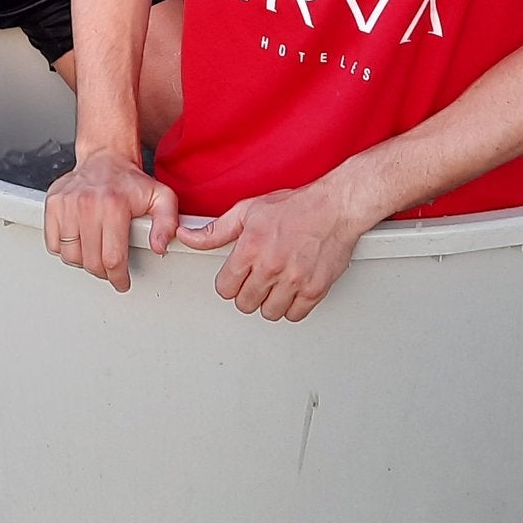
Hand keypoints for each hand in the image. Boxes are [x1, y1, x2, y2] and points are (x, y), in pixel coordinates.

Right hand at [45, 148, 178, 292]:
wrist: (106, 158)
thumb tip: (159, 246)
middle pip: (90, 261)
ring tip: (95, 253)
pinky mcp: (53, 204)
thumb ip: (167, 223)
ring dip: (84, 262)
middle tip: (110, 269)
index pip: (112, 258)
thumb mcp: (161, 198)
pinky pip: (54, 244)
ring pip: (70, 255)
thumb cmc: (130, 181)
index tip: (121, 281)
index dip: (118, 277)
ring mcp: (67, 204)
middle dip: (103, 272)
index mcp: (114, 205)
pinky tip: (80, 242)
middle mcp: (87, 204)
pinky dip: (65, 250)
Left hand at [174, 179, 360, 321]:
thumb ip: (215, 231)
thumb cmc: (295, 207)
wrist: (335, 207)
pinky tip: (292, 291)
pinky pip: (295, 315)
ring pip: (269, 313)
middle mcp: (271, 266)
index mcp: (250, 248)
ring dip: (270, 302)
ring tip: (275, 284)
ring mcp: (294, 280)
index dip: (229, 283)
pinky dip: (292, 307)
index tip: (237, 277)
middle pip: (244, 304)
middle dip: (248, 293)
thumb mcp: (247, 211)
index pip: (224, 288)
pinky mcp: (315, 289)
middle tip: (257, 279)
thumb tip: (187, 237)